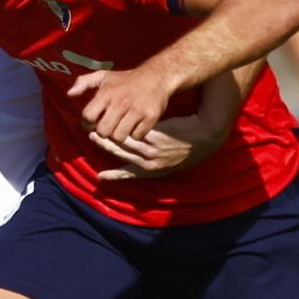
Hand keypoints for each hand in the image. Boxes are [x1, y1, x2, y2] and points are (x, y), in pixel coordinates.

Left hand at [68, 65, 176, 142]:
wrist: (156, 76)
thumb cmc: (126, 79)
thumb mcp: (103, 76)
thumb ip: (83, 82)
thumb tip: (70, 94)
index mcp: (107, 93)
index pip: (88, 117)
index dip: (88, 123)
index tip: (93, 121)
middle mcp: (121, 102)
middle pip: (103, 131)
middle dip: (103, 131)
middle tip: (108, 126)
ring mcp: (137, 110)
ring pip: (119, 137)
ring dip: (119, 134)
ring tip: (121, 127)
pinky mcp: (151, 117)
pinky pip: (136, 136)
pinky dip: (135, 134)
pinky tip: (135, 125)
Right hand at [92, 112, 226, 180]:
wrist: (206, 136)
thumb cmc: (190, 145)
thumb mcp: (173, 159)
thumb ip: (156, 161)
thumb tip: (144, 160)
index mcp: (155, 171)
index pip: (131, 173)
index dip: (116, 175)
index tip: (101, 177)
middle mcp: (153, 164)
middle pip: (123, 155)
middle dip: (106, 147)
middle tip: (91, 137)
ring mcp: (155, 151)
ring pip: (126, 144)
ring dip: (110, 137)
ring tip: (99, 127)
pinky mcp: (158, 139)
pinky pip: (136, 134)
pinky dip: (124, 129)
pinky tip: (116, 121)